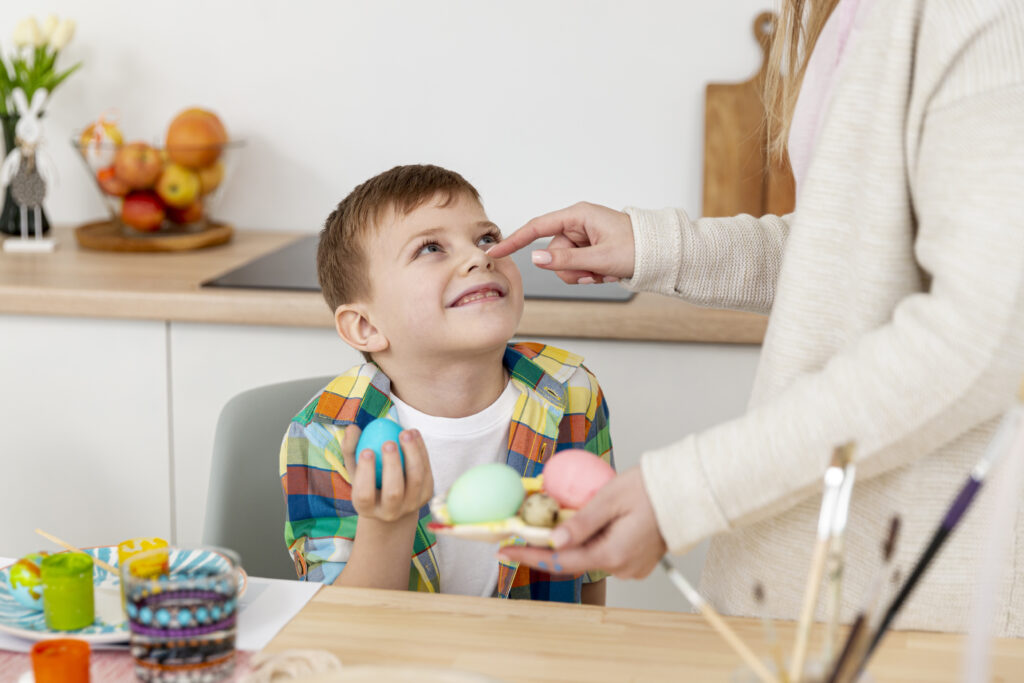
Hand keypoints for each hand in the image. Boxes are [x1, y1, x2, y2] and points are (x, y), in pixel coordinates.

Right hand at [341, 424, 433, 523]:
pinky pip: (426, 472)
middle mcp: (390, 512)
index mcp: (366, 508)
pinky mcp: (426, 496)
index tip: (366, 450)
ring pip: (415, 480)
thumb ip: (350, 448)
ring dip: (412, 454)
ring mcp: (411, 505)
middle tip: (388, 442)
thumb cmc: (367, 477)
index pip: (364, 495)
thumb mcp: (354, 466)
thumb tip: (353, 428)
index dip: (365, 474)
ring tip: (405, 432)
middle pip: (393, 492)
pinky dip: (422, 451)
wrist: (392, 500)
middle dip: (392, 466)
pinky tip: (414, 433)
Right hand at [486, 202, 635, 284]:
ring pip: (565, 264)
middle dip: (571, 269)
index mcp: (579, 216)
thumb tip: (537, 259)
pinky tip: (607, 273)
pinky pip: (577, 267)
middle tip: (595, 272)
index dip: (515, 240)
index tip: (496, 251)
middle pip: (553, 253)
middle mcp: (579, 224)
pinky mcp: (590, 249)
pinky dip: (590, 274)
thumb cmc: (638, 248)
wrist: (662, 254)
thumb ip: (566, 260)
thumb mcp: (600, 257)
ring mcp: (584, 238)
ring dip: (582, 274)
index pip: (537, 228)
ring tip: (605, 272)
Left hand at [497, 468, 666, 578]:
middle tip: (521, 531)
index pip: (561, 560)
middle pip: (572, 561)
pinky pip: (603, 553)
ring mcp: (630, 567)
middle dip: (546, 546)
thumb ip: (581, 521)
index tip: (506, 549)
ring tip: (552, 521)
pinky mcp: (635, 561)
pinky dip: (588, 542)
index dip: (530, 554)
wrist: (685, 491)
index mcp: (613, 554)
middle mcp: (622, 567)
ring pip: (587, 557)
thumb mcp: (610, 498)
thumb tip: (554, 540)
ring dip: (569, 542)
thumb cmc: (651, 489)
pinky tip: (581, 525)